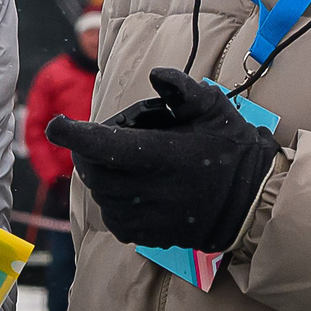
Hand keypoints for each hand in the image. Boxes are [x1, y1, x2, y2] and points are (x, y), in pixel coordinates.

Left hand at [46, 68, 280, 251]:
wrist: (251, 203)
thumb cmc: (232, 150)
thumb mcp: (214, 109)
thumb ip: (182, 89)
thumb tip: (156, 74)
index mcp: (160, 156)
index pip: (100, 144)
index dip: (71, 133)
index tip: (58, 124)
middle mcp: (148, 190)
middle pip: (91, 169)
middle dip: (91, 150)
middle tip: (118, 138)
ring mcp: (145, 218)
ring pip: (99, 194)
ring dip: (103, 174)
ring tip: (132, 164)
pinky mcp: (146, 236)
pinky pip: (112, 216)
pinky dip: (113, 199)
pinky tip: (135, 187)